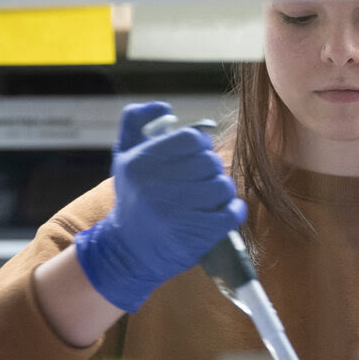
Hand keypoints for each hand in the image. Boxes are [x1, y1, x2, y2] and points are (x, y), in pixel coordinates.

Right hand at [74, 102, 247, 312]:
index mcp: (141, 163)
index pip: (192, 138)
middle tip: (201, 180)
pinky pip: (233, 212)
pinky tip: (224, 211)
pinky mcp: (197, 235)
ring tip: (209, 198)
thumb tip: (165, 107)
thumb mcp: (123, 156)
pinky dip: (235, 210)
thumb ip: (135, 120)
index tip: (194, 157)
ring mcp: (178, 212)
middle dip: (211, 169)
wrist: (127, 252)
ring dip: (222, 191)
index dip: (200, 145)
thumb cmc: (132, 198)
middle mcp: (157, 186)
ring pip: (224, 186)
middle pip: (211, 162)